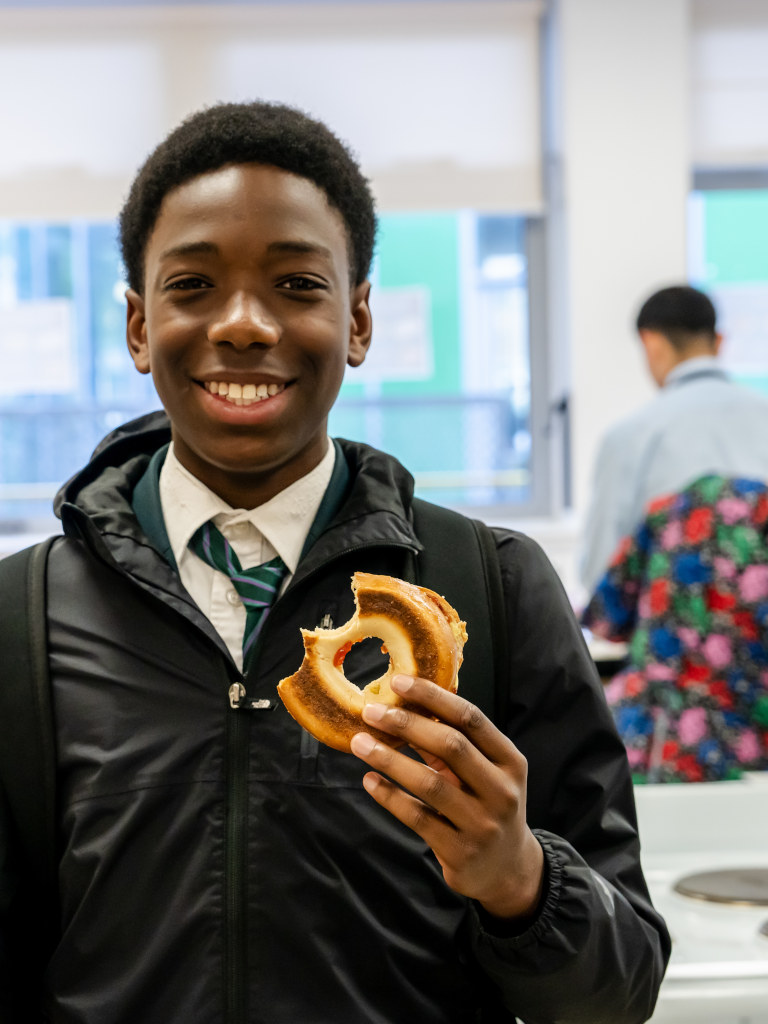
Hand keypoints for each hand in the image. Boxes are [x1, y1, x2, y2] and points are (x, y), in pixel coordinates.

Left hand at [350, 674, 543, 920]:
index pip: (471, 719)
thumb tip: (408, 705)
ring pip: (430, 783)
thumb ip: (457, 744)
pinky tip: (370, 780)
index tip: (398, 682)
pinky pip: (418, 818)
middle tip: (371, 712)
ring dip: (390, 759)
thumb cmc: (488, 805)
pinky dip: (390, 797)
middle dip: (407, 724)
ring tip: (360, 743)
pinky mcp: (460, 851)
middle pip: (450, 746)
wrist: (508, 869)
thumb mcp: (486, 772)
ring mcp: (483, 823)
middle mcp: (501, 790)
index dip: (434, 698)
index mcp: (510, 761)